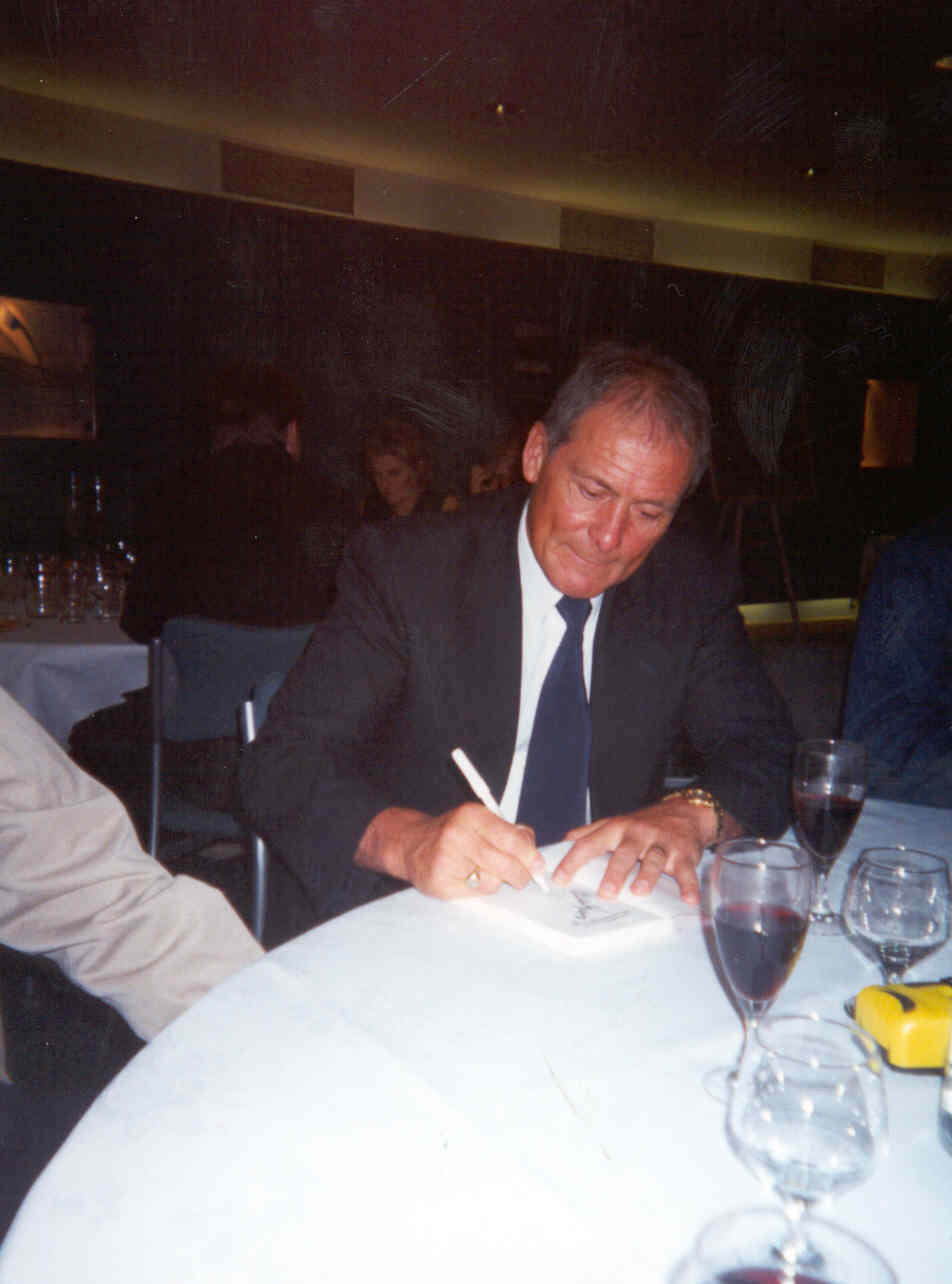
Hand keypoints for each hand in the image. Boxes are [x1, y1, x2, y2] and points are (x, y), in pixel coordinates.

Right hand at [356, 803, 544, 898]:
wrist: (411, 845)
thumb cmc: (453, 835)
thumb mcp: (480, 823)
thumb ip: (509, 834)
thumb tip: (535, 857)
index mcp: (473, 815)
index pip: (512, 838)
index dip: (530, 855)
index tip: (537, 865)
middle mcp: (459, 834)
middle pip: (506, 862)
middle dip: (520, 874)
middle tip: (521, 878)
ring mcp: (447, 858)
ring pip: (492, 881)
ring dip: (494, 882)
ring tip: (480, 872)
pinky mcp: (441, 881)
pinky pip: (474, 893)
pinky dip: (476, 889)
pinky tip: (465, 878)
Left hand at [551, 798, 732, 903]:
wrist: (685, 813)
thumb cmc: (643, 825)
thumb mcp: (614, 824)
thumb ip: (589, 833)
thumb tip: (563, 843)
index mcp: (616, 829)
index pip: (589, 844)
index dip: (573, 861)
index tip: (559, 879)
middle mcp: (638, 834)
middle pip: (624, 853)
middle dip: (614, 872)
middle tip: (605, 892)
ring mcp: (661, 844)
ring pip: (653, 860)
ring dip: (647, 876)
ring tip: (639, 891)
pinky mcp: (684, 854)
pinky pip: (686, 871)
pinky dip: (689, 886)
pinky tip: (688, 899)